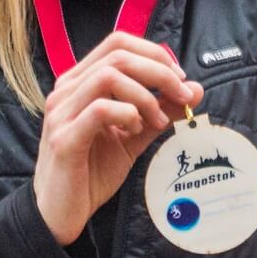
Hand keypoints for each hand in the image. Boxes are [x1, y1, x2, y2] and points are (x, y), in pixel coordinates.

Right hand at [33, 33, 202, 244]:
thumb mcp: (135, 137)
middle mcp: (66, 90)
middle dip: (159, 72)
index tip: (180, 79)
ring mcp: (61, 113)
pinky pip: (100, 109)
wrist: (61, 214)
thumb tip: (196, 89)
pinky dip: (128, 114)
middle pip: (117, 55)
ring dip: (145, 96)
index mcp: (79, 83)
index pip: (117, 43)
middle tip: (183, 96)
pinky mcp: (64, 138)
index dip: (154, 54)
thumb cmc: (92, 173)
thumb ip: (161, 112)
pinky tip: (135, 131)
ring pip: (109, 77)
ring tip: (157, 121)